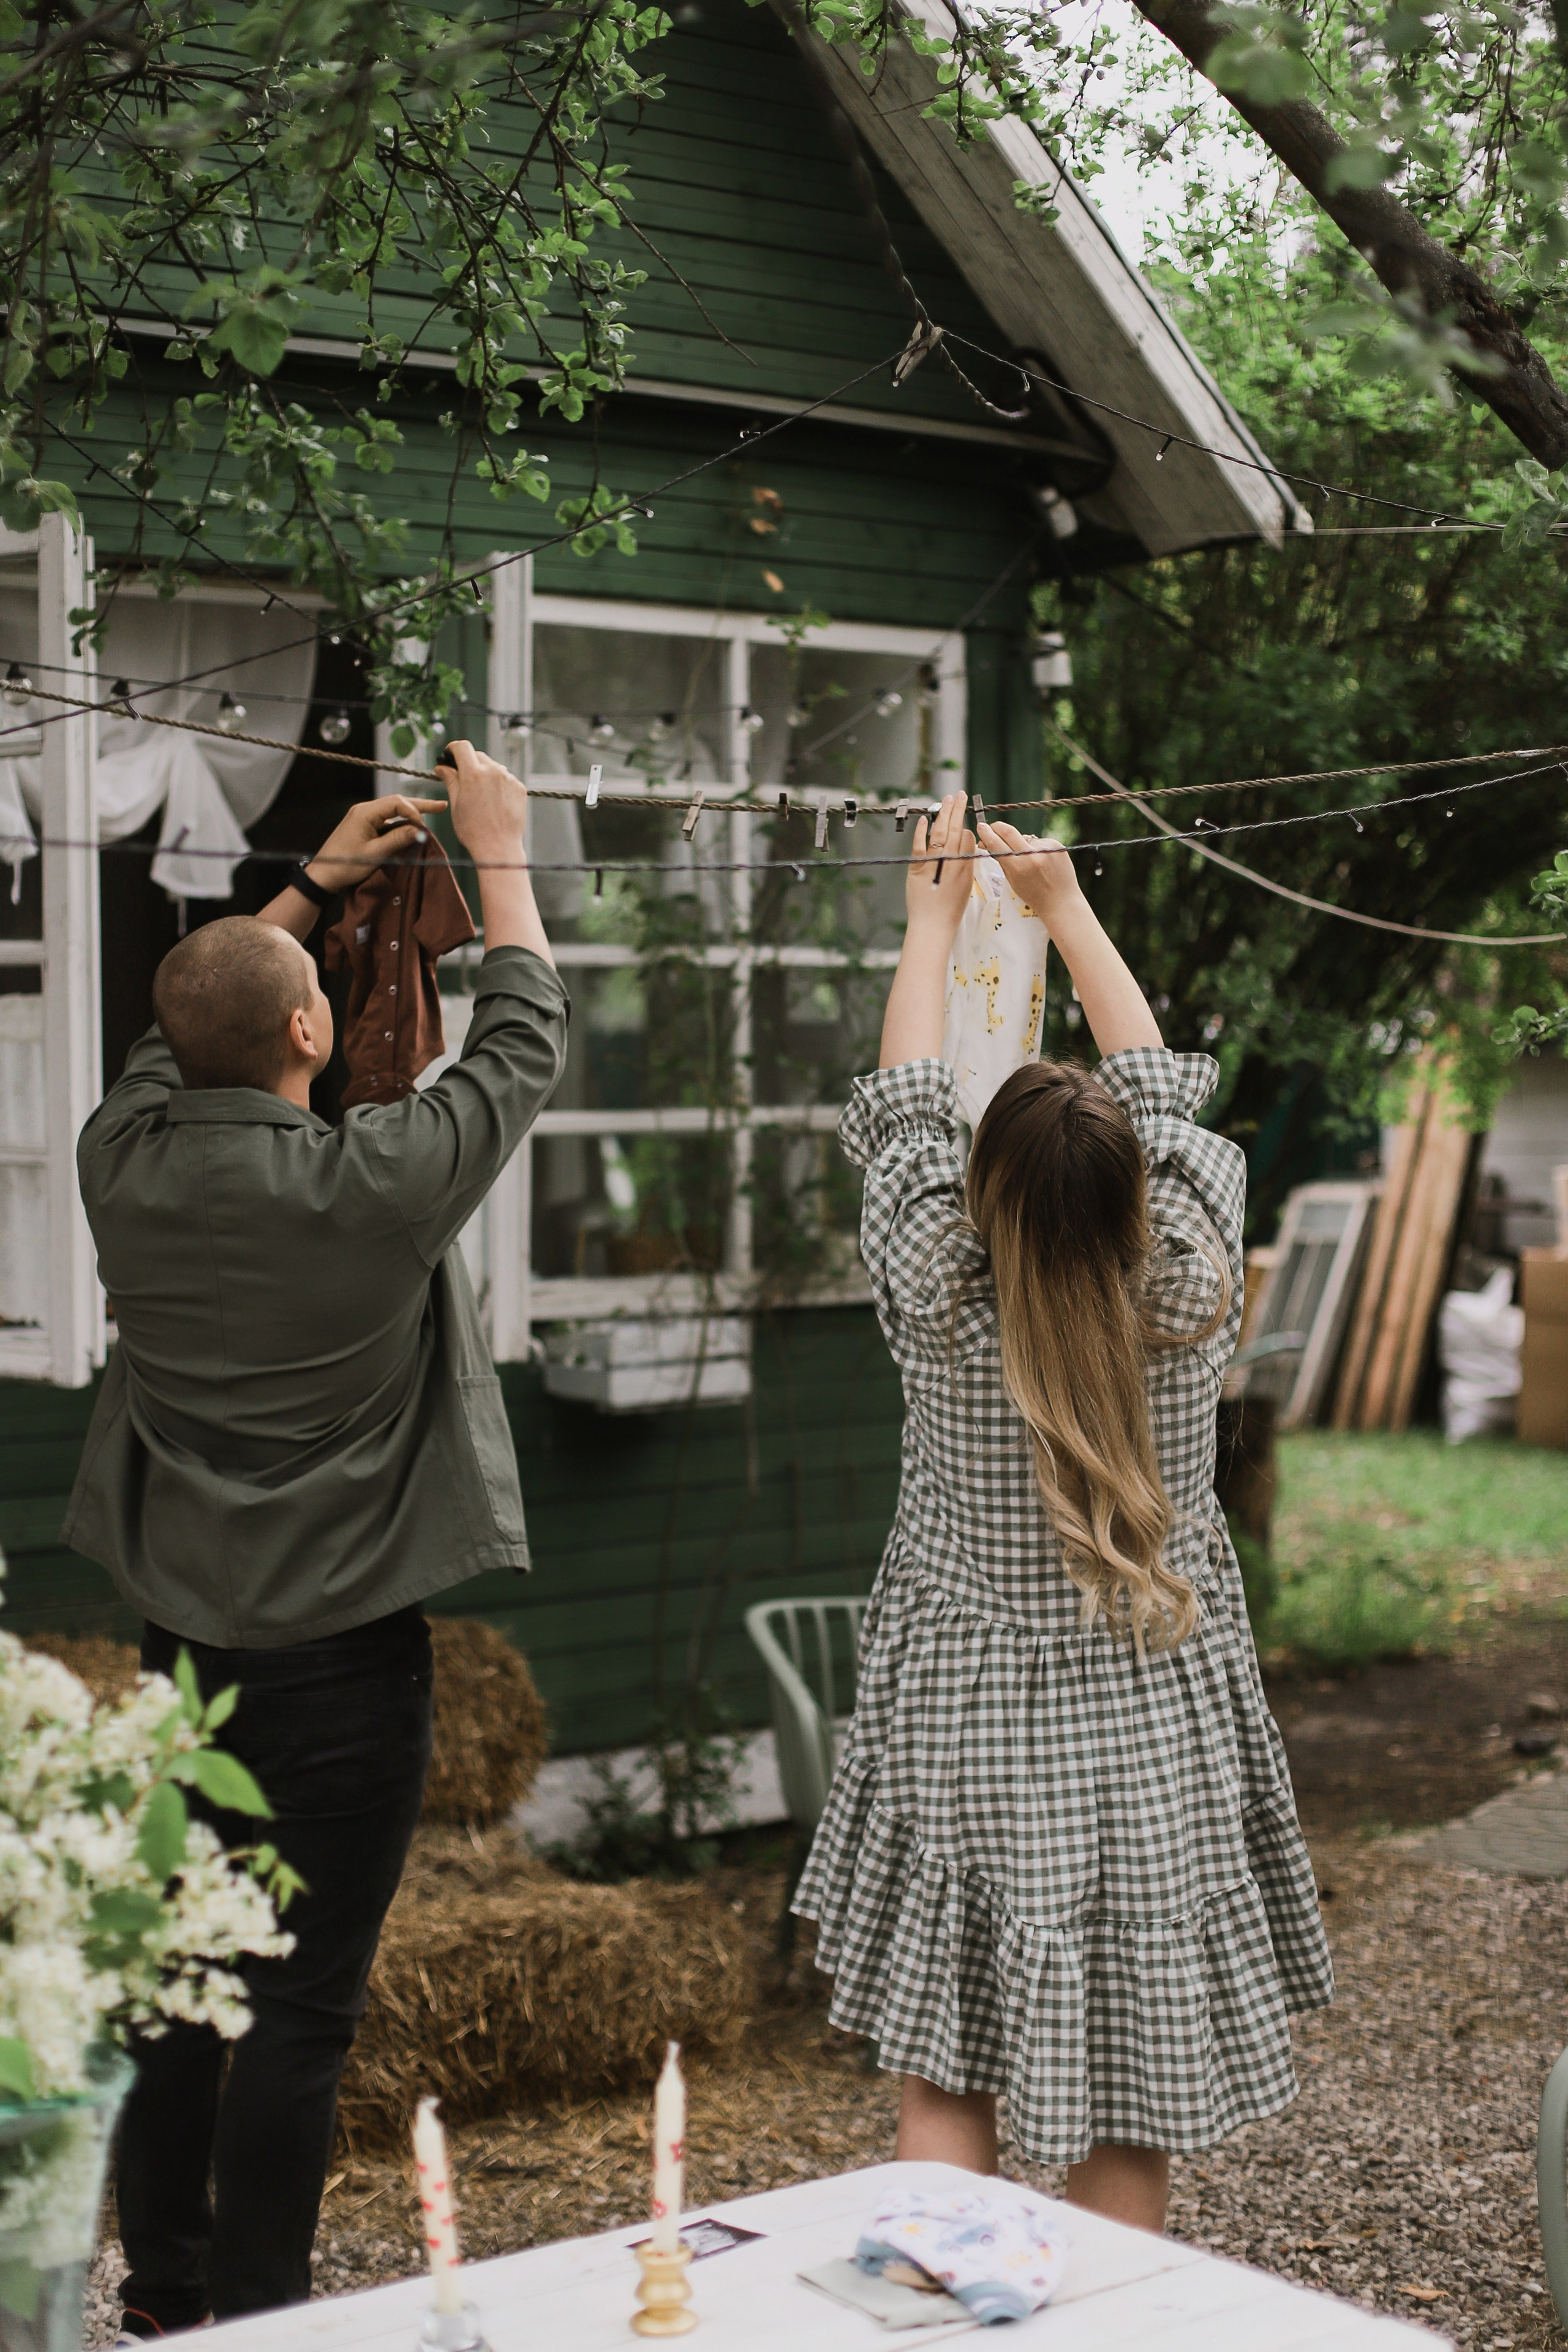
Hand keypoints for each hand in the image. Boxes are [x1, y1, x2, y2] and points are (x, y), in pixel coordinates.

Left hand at [304, 794, 446, 891]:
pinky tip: (413, 827)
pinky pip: (387, 820)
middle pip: (397, 802)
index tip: (424, 829)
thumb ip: (398, 839)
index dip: (414, 812)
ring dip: (412, 813)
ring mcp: (364, 817)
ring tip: (433, 812)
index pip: (397, 803)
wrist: (324, 874)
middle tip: (441, 806)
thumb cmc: (345, 864)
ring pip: (393, 810)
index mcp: (365, 812)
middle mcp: (364, 810)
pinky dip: (401, 823)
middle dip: (420, 805)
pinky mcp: (364, 825)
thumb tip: (420, 830)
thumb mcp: (375, 853)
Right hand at [434, 738, 527, 863]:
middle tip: (462, 778)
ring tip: (480, 795)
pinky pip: (505, 778)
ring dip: (484, 773)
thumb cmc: (473, 830)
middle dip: (468, 762)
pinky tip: (493, 801)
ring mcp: (509, 779)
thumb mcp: (456, 804)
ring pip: (493, 766)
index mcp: (473, 773)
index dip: (452, 749)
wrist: (499, 848)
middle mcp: (493, 771)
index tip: (449, 755)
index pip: (462, 747)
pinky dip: (498, 783)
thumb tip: (442, 767)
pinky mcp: (519, 788)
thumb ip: (450, 780)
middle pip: (477, 755)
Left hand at [906, 793, 974, 942]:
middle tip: (960, 795)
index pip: (967, 838)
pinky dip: (922, 831)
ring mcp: (933, 864)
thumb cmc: (949, 910)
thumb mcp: (965, 886)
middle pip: (955, 830)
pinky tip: (926, 818)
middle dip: (957, 810)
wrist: (933, 926)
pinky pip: (920, 845)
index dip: (964, 824)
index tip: (963, 810)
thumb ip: (966, 865)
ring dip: (943, 814)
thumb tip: (966, 844)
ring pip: (939, 833)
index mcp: (964, 867)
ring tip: (947, 799)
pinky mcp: (916, 868)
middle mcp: (950, 863)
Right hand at [979, 818, 1086, 926]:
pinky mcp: (1056, 845)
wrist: (1062, 902)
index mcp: (1018, 868)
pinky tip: (1042, 862)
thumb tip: (988, 842)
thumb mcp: (1013, 881)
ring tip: (1030, 862)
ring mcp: (1046, 850)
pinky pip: (1039, 842)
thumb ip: (1002, 861)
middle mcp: (1032, 856)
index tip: (981, 826)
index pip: (997, 843)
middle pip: (1010, 832)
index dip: (987, 833)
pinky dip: (1036, 848)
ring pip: (1026, 839)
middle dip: (998, 827)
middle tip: (992, 827)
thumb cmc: (1034, 895)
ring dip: (1021, 844)